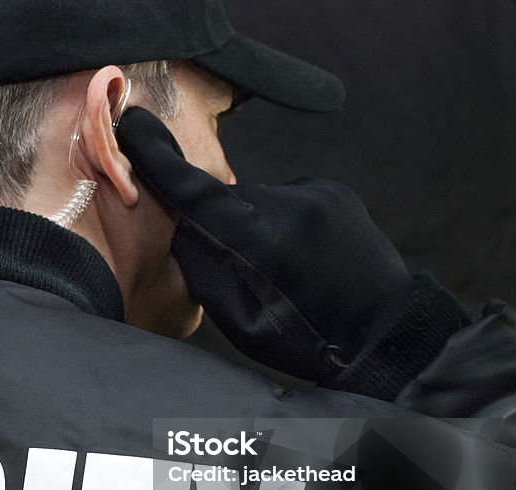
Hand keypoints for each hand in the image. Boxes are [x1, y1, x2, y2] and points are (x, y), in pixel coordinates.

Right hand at [116, 107, 467, 398]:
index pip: (190, 188)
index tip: (134, 125)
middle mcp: (282, 204)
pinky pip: (288, 199)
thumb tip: (180, 226)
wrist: (380, 334)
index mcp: (251, 241)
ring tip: (289, 271)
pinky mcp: (333, 191)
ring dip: (259, 228)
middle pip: (225, 203)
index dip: (156, 156)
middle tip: (252, 274)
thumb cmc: (300, 338)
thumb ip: (202, 267)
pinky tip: (308, 256)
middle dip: (225, 229)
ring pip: (258, 202)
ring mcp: (313, 194)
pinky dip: (286, 222)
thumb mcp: (235, 318)